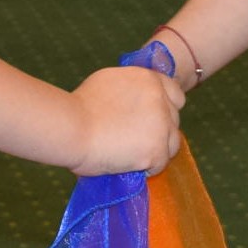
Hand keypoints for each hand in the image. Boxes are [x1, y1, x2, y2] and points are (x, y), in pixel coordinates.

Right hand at [67, 65, 183, 175]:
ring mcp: (162, 124)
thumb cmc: (79, 107)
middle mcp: (160, 98)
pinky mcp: (157, 149)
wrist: (72, 128)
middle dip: (159, 130)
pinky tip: (128, 165)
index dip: (164, 109)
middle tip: (135, 140)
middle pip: (174, 120)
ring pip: (172, 143)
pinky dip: (147, 168)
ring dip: (157, 150)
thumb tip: (134, 101)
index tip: (148, 120)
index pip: (175, 94)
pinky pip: (161, 163)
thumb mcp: (109, 83)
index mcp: (149, 79)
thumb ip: (130, 90)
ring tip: (132, 155)